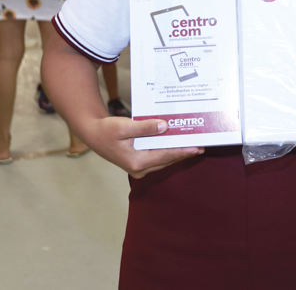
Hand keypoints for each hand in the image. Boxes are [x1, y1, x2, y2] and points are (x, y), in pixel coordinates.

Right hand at [80, 116, 201, 179]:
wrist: (94, 135)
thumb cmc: (107, 130)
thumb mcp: (124, 127)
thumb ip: (144, 128)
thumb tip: (164, 127)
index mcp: (137, 162)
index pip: (165, 156)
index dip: (182, 151)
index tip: (197, 148)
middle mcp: (140, 169)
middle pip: (167, 160)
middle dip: (184, 153)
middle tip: (201, 145)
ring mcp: (139, 168)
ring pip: (164, 160)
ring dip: (177, 153)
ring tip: (193, 145)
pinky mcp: (139, 163)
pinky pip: (158, 158)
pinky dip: (168, 151)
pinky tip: (176, 143)